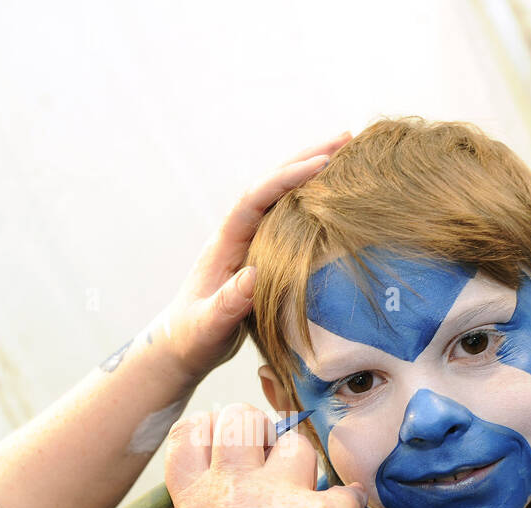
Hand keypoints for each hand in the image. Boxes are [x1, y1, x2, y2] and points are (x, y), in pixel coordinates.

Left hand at [153, 133, 351, 384]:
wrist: (181, 345)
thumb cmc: (192, 338)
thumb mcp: (207, 327)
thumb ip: (227, 305)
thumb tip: (253, 275)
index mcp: (224, 244)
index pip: (255, 199)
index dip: (286, 179)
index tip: (320, 164)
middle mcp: (237, 234)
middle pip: (271, 185)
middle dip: (305, 159)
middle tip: (346, 139)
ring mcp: (250, 242)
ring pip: (282, 197)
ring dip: (311, 173)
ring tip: (349, 152)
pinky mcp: (262, 254)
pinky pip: (289, 218)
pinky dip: (312, 201)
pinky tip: (336, 194)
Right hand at [164, 403, 367, 507]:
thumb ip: (208, 499)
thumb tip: (230, 449)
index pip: (192, 429)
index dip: (216, 430)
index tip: (233, 448)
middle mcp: (231, 499)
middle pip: (241, 417)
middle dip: (260, 432)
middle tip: (272, 465)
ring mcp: (279, 505)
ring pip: (294, 443)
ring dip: (303, 468)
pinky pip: (341, 488)